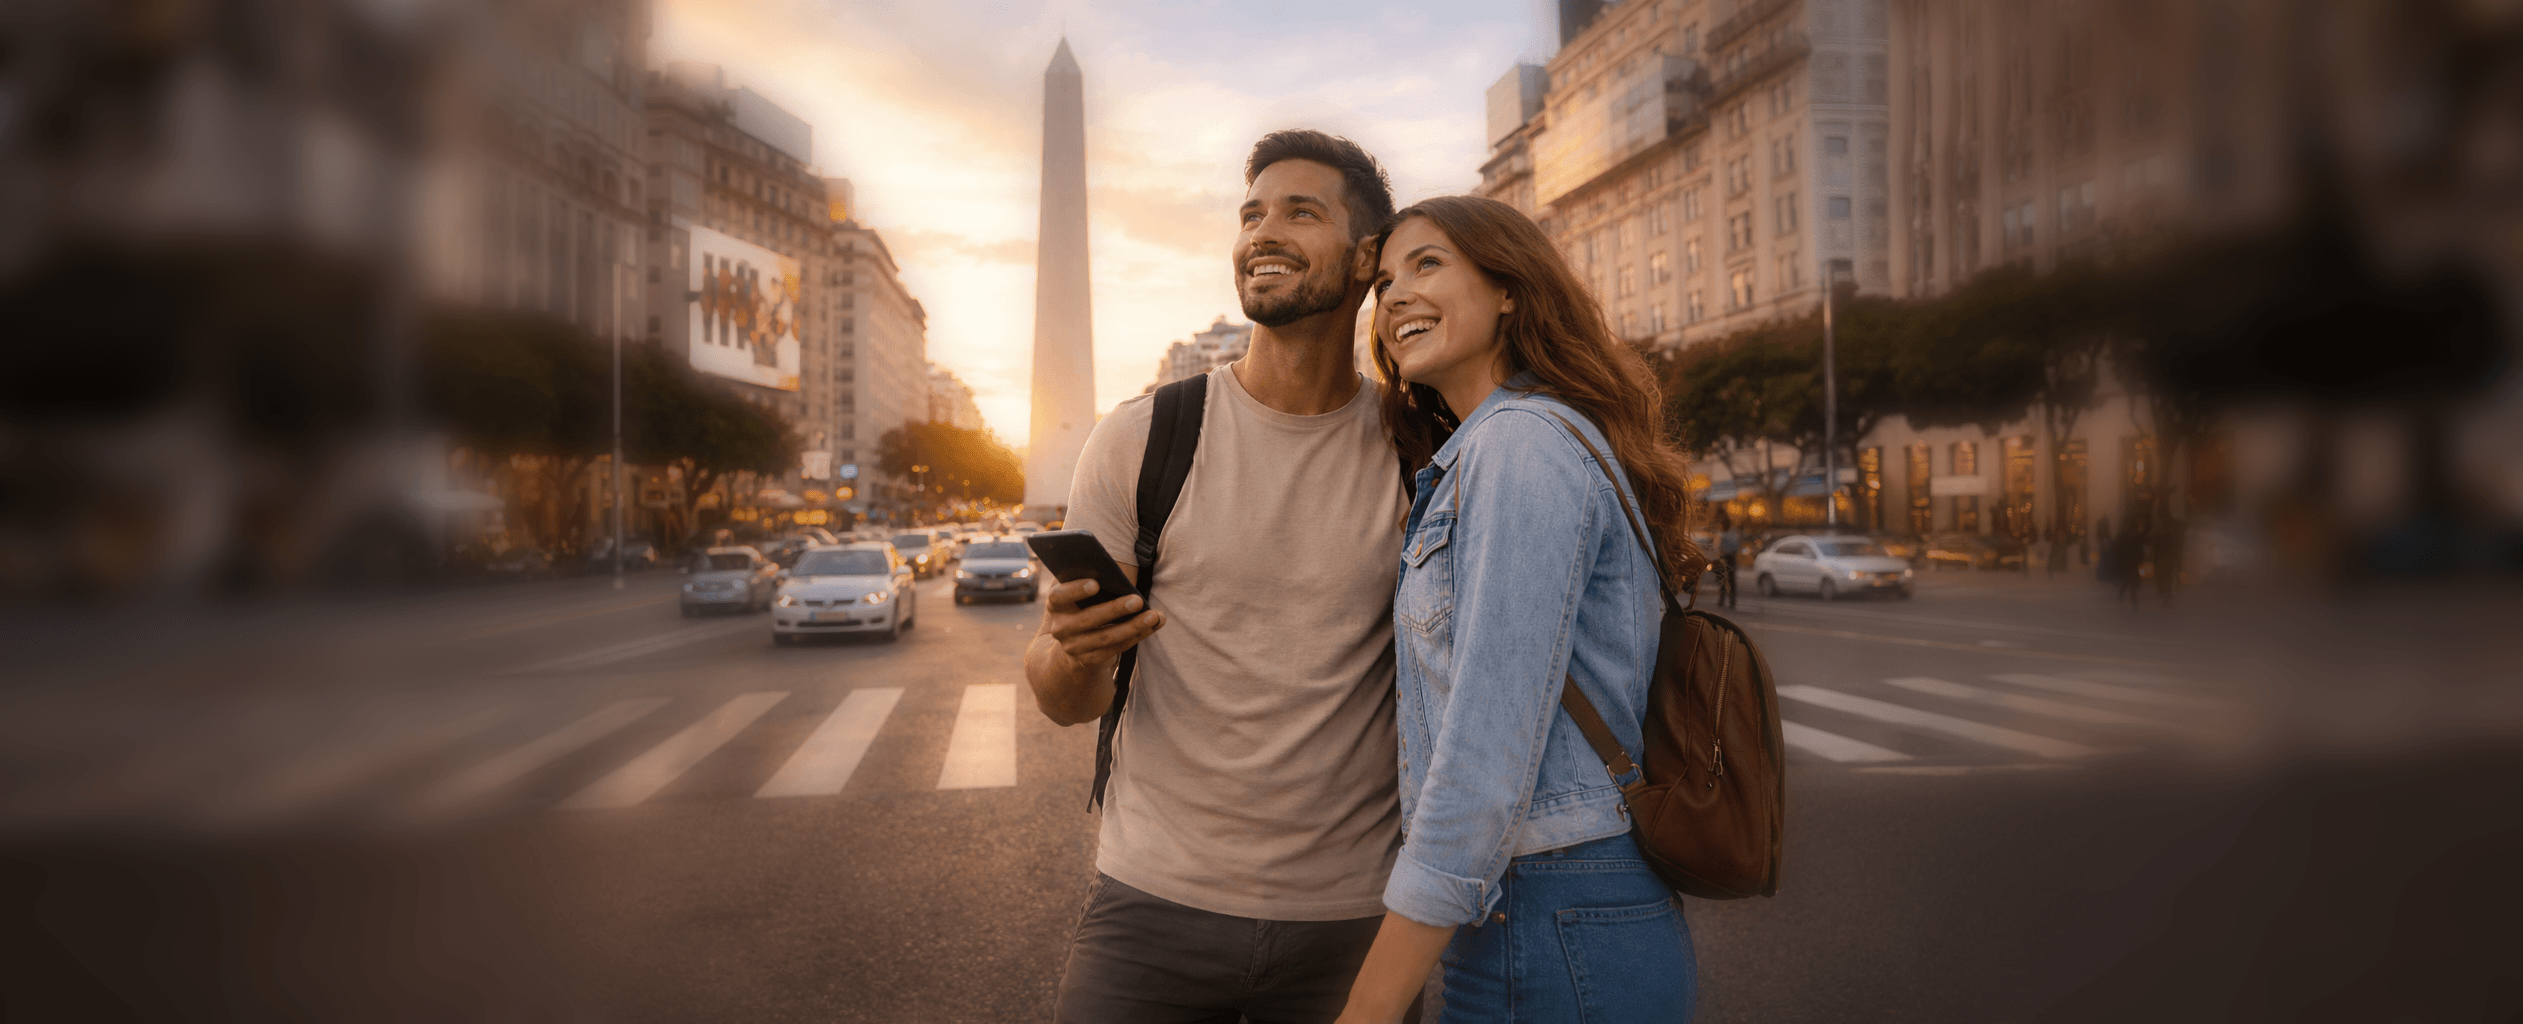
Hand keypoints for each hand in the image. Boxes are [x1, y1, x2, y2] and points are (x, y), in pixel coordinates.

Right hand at [1038, 578, 1163, 673]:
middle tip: (1138, 600)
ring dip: (1133, 626)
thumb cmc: (1084, 606)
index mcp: (1055, 605)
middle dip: (1115, 609)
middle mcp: (1060, 628)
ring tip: (1154, 616)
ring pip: (1105, 637)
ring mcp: (1073, 647)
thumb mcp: (1080, 594)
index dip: (1075, 590)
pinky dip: (1136, 636)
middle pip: (1088, 619)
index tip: (1095, 584)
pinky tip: (1152, 626)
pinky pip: (1115, 648)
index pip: (1058, 596)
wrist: (1073, 643)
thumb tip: (1114, 574)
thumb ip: (1089, 582)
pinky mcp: (1088, 660)